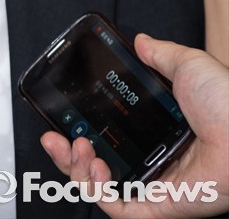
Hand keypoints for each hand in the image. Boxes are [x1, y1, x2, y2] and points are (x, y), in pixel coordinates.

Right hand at [41, 34, 228, 217]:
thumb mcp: (189, 66)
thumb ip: (160, 55)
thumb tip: (141, 41)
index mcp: (155, 132)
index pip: (106, 136)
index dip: (79, 130)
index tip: (63, 120)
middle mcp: (151, 160)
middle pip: (93, 164)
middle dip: (66, 152)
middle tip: (54, 138)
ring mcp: (153, 184)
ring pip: (98, 187)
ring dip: (76, 167)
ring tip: (79, 146)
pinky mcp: (158, 205)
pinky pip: (117, 207)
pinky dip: (96, 189)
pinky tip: (94, 166)